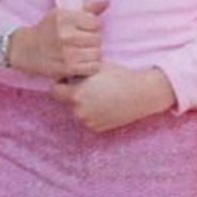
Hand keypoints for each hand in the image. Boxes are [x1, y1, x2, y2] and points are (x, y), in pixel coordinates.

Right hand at [10, 0, 107, 77]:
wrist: (26, 50)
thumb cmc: (48, 30)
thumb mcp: (63, 14)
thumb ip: (87, 8)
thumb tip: (107, 1)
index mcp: (64, 18)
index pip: (95, 22)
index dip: (92, 27)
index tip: (83, 30)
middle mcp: (65, 35)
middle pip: (98, 39)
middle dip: (92, 40)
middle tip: (82, 42)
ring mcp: (66, 53)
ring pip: (97, 53)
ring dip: (93, 54)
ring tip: (82, 52)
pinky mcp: (67, 69)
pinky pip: (93, 67)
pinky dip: (90, 66)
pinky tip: (81, 62)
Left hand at [49, 63, 174, 131]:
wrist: (141, 94)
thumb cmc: (119, 77)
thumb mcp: (96, 67)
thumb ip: (79, 70)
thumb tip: (67, 67)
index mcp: (76, 95)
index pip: (55, 90)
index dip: (62, 83)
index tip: (71, 79)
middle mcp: (79, 111)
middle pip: (68, 101)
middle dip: (74, 93)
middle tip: (91, 86)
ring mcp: (88, 121)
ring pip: (79, 111)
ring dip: (84, 104)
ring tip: (101, 95)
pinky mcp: (97, 128)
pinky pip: (89, 119)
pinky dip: (94, 113)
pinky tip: (107, 104)